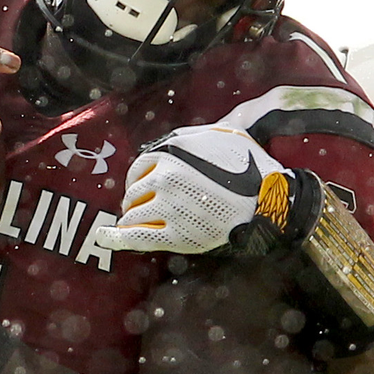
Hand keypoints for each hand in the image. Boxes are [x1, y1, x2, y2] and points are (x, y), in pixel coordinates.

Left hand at [95, 125, 292, 254]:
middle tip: (144, 207)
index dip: (138, 178)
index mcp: (172, 153)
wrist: (270, 202)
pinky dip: (116, 239)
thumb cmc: (250, 167)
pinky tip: (103, 238)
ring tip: (135, 224)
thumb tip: (170, 141)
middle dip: (136, 199)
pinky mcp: (175, 235)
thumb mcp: (222, 135)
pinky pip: (136, 238)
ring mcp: (168, 208)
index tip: (140, 186)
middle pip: (134, 191)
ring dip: (132, 219)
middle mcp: (165, 177)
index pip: (139, 167)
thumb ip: (190, 137)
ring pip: (133, 214)